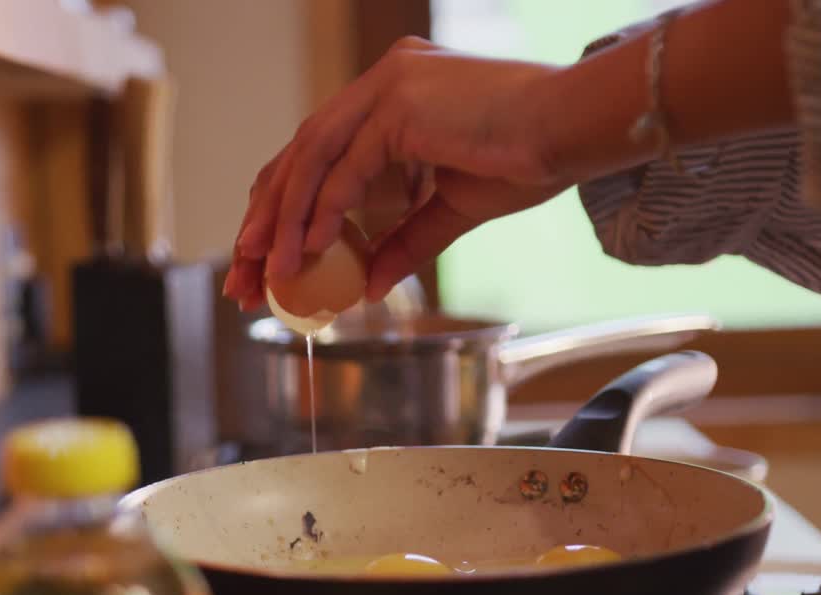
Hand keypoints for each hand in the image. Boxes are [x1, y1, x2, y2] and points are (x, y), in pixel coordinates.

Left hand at [222, 37, 569, 309]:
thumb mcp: (451, 210)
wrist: (577, 129)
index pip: (319, 154)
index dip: (287, 209)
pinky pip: (346, 167)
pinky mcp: (399, 102)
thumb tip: (367, 287)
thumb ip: (404, 241)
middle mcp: (382, 82)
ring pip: (311, 158)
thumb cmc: (530, 159)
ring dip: (283, 220)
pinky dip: (323, 212)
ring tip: (264, 272)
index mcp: (392, 97)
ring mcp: (388, 85)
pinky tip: (307, 252)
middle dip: (267, 219)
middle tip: (244, 273)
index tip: (267, 259)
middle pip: (301, 155)